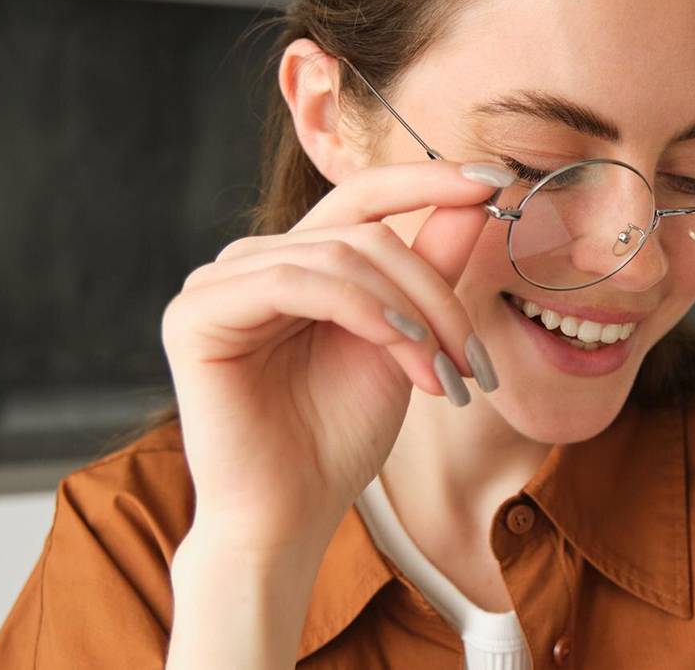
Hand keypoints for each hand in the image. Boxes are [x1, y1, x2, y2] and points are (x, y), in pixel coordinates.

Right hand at [158, 160, 509, 550]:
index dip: (429, 178)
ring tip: (442, 375)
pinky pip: (295, 281)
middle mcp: (252, 261)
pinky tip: (398, 348)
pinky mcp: (196, 313)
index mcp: (296, 261)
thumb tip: (476, 199)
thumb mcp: (404, 342)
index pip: (364, 195)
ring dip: (408, 312)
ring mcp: (217, 281)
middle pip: (364, 232)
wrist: (290, 516)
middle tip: (474, 361)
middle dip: (433, 291)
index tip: (498, 178)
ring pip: (338, 256)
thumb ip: (430, 269)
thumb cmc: (339, 435)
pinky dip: (361, 310)